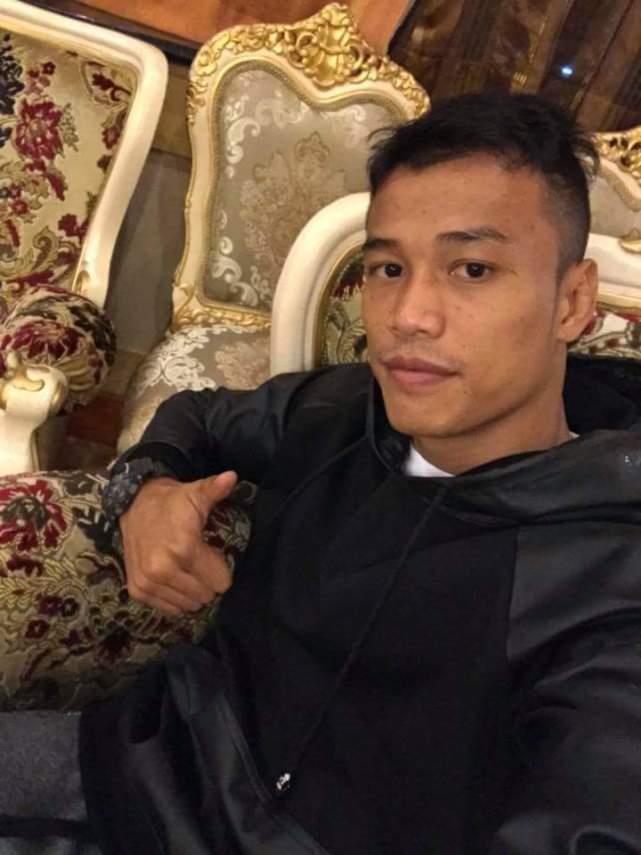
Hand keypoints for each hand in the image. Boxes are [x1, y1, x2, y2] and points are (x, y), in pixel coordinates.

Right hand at [119, 470, 237, 614]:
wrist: (134, 504)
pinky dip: (174, 596)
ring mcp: (148, 583)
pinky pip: (169, 608)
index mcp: (183, 549)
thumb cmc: (172, 502)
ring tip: (185, 568)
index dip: (221, 569)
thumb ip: (215, 489)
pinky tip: (172, 577)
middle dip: (207, 580)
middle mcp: (163, 571)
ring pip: (188, 604)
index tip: (213, 554)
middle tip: (199, 561)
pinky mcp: (137, 591)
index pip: (220, 582)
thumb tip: (232, 476)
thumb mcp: (195, 493)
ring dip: (191, 590)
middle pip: (205, 595)